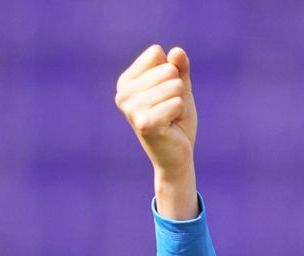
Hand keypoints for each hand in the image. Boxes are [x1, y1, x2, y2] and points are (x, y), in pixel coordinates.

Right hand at [116, 44, 198, 218]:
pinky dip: (180, 113)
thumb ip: (179, 67)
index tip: (165, 94)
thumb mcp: (180, 87)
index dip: (171, 72)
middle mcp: (123, 94)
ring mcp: (131, 109)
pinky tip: (170, 126)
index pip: (156, 54)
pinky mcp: (144, 124)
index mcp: (126, 82)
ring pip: (174, 86)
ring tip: (170, 117)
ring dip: (179, 102)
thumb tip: (177, 52)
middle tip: (169, 109)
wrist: (177, 155)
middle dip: (177, 89)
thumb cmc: (176, 119)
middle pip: (167, 69)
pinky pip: (176, 103)